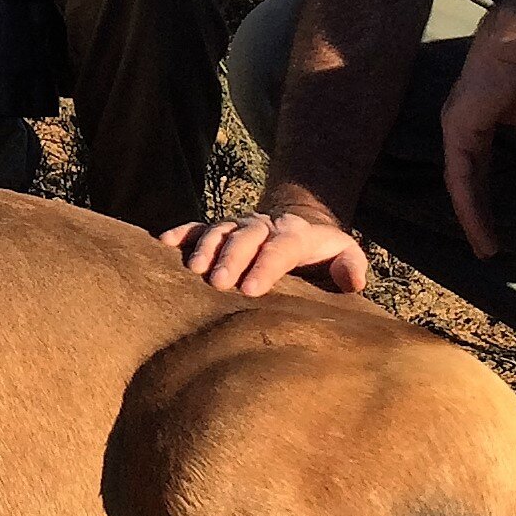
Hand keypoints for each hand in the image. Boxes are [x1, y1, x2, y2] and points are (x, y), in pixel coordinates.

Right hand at [162, 201, 369, 295]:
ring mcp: (239, 225)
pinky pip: (198, 227)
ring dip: (204, 247)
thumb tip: (353, 281)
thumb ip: (352, 266)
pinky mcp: (220, 230)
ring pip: (220, 229)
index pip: (281, 247)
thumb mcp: (346, 256)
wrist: (299, 226)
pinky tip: (163, 245)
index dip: (265, 266)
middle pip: (246, 236)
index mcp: (297, 234)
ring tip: (192, 271)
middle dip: (231, 258)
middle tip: (217, 283)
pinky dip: (181, 234)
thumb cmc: (323, 255)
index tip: (250, 290)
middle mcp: (264, 225)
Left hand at [439, 19, 515, 260]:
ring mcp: (454, 131)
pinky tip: (477, 224)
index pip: (475, 172)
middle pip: (463, 183)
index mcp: (472, 127)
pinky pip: (461, 176)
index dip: (483, 200)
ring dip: (471, 217)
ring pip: (459, 185)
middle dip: (474, 216)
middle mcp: (458, 131)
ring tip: (485, 247)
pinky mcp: (458, 130)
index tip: (494, 228)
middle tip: (485, 247)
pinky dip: (468, 202)